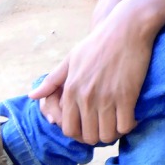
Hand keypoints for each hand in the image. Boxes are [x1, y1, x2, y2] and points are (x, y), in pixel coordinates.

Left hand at [29, 0, 156, 144]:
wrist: (127, 27)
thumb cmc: (99, 41)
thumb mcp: (71, 58)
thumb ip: (52, 80)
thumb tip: (32, 96)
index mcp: (71, 90)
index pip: (69, 129)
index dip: (80, 134)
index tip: (91, 127)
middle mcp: (86, 97)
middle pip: (88, 136)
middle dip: (97, 136)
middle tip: (106, 127)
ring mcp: (106, 98)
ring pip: (107, 135)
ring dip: (114, 134)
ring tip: (119, 123)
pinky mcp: (127, 96)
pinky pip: (126, 125)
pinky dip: (129, 126)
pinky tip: (132, 117)